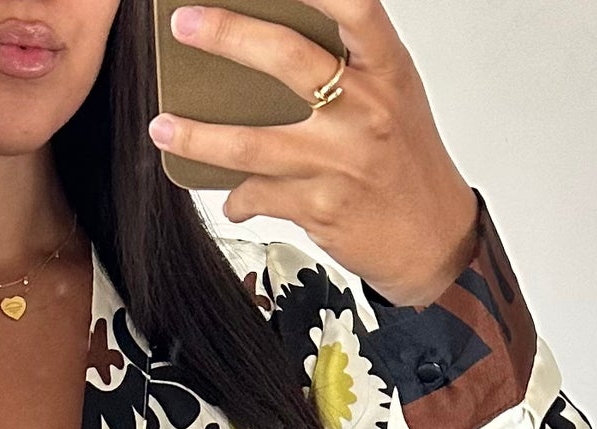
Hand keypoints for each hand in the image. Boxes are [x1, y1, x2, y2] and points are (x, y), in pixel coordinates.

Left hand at [151, 0, 478, 306]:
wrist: (432, 238)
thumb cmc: (406, 161)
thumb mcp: (392, 96)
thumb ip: (348, 65)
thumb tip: (270, 43)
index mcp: (386, 69)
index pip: (354, 7)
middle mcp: (365, 108)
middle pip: (287, 58)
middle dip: (227, 36)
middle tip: (185, 25)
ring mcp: (340, 160)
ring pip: (253, 143)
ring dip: (198, 136)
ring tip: (163, 127)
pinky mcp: (320, 208)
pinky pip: (259, 195)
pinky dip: (238, 197)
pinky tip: (232, 197)